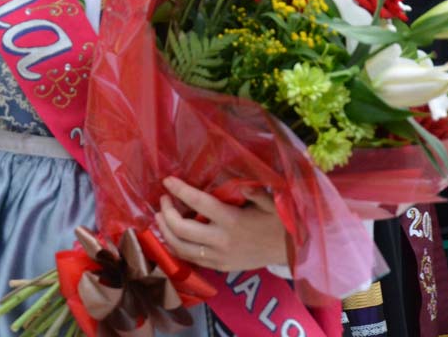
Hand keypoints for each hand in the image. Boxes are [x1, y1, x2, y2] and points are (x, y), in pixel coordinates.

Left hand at [154, 177, 287, 271]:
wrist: (289, 252)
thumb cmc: (278, 223)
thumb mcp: (273, 204)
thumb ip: (257, 194)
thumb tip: (244, 186)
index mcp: (232, 221)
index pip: (199, 203)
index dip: (180, 190)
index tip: (167, 181)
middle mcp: (221, 241)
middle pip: (181, 229)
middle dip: (166, 213)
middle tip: (163, 199)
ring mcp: (219, 257)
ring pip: (181, 248)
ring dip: (164, 232)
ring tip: (159, 217)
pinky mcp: (219, 267)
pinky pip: (190, 260)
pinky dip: (175, 247)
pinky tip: (170, 236)